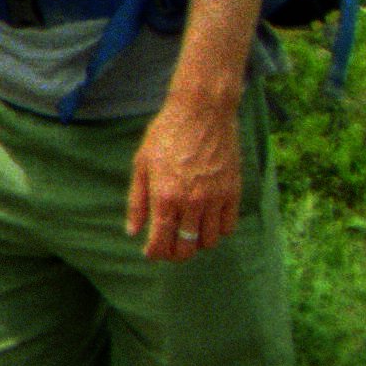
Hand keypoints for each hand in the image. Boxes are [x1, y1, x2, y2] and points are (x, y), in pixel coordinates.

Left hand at [126, 89, 242, 260]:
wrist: (202, 111)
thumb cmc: (167, 133)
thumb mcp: (142, 163)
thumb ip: (137, 201)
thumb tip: (133, 231)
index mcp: (165, 197)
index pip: (161, 242)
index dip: (154, 253)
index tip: (151, 253)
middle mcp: (191, 203)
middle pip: (186, 249)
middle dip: (174, 254)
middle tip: (169, 248)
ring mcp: (215, 199)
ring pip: (209, 241)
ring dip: (196, 243)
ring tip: (187, 233)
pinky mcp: (233, 192)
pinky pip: (228, 227)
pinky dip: (218, 231)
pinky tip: (207, 221)